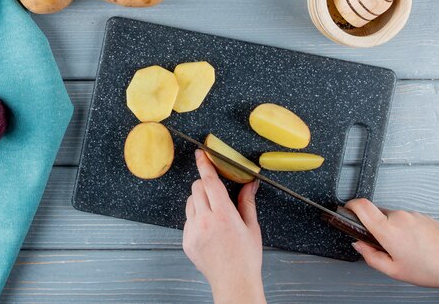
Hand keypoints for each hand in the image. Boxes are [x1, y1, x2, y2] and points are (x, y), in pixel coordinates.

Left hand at [182, 150, 265, 303]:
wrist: (234, 284)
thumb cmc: (246, 258)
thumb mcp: (252, 227)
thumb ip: (247, 201)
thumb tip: (250, 182)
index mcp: (223, 215)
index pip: (209, 181)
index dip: (204, 165)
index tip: (200, 154)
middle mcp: (205, 222)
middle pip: (197, 188)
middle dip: (206, 185)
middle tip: (217, 195)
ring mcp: (193, 232)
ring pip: (190, 202)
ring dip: (199, 201)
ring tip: (214, 216)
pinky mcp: (186, 241)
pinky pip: (187, 219)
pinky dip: (196, 218)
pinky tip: (208, 230)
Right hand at [346, 198, 438, 294]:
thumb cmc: (431, 268)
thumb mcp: (394, 271)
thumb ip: (370, 257)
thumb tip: (358, 245)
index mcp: (387, 229)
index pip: (361, 205)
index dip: (350, 205)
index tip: (346, 210)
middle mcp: (398, 217)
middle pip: (376, 213)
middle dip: (376, 227)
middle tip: (384, 245)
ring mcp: (411, 214)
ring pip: (391, 217)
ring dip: (392, 229)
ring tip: (406, 249)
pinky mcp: (421, 214)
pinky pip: (405, 219)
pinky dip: (405, 229)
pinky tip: (416, 245)